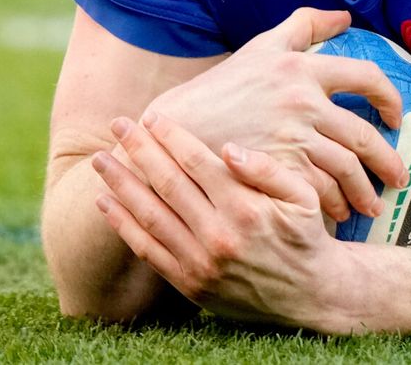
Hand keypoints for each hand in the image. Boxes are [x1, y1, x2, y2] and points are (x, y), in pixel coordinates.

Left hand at [93, 112, 348, 327]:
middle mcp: (219, 235)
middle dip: (139, 150)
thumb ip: (268, 170)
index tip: (153, 115)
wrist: (310, 293)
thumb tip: (229, 148)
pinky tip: (106, 203)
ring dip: (121, 184)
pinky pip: (148, 250)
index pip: (197, 163)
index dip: (172, 136)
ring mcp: (201, 262)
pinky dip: (124, 226)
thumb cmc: (306, 234)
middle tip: (117, 124)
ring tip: (100, 160)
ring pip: (151, 215)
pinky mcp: (190, 283)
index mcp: (246, 209)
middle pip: (168, 183)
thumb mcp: (304, 195)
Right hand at [143, 8, 407, 223]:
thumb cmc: (218, 88)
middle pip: (363, 136)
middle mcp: (301, 101)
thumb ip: (303, 26)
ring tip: (369, 207)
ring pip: (345, 170)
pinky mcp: (277, 170)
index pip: (367, 78)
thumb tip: (344, 18)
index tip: (396, 118)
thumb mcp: (260, 48)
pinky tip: (336, 214)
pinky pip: (320, 192)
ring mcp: (289, 138)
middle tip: (398, 178)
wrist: (170, 130)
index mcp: (301, 68)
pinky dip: (333, 205)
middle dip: (387, 162)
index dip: (390, 99)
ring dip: (362, 193)